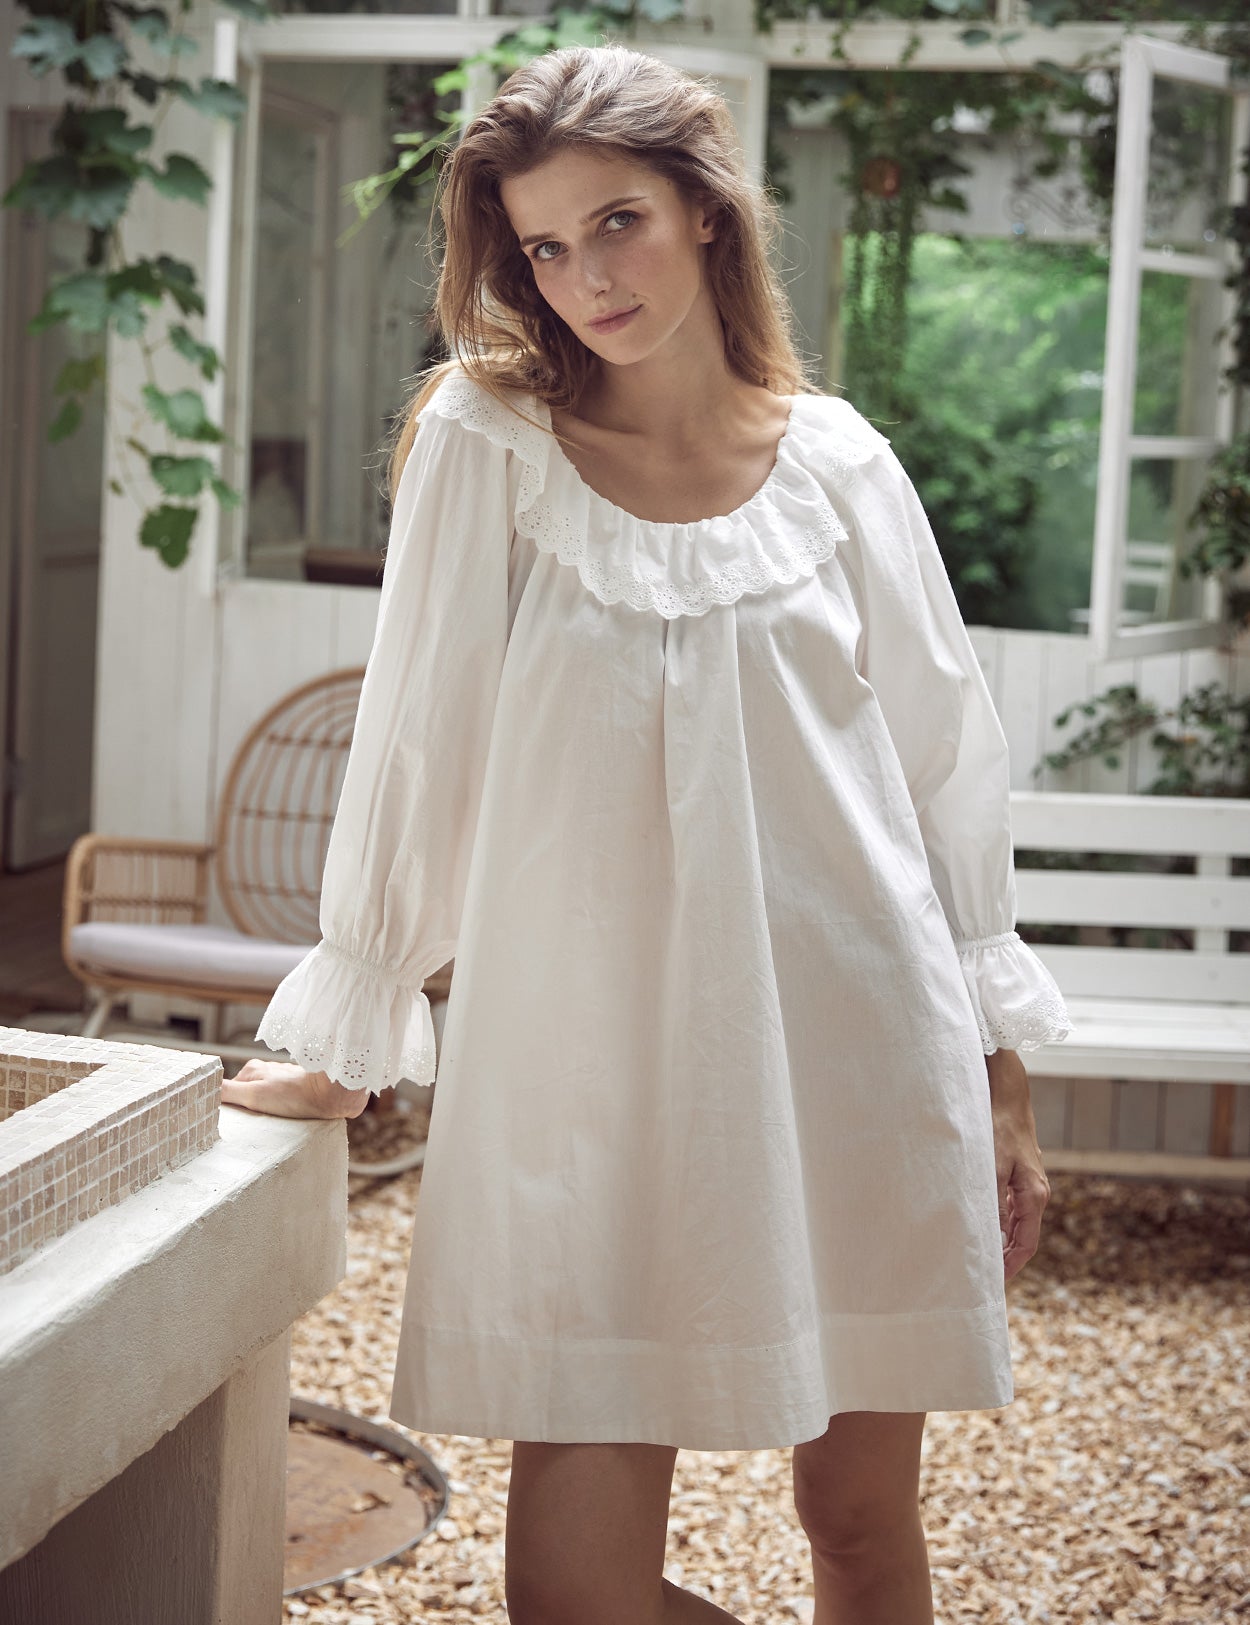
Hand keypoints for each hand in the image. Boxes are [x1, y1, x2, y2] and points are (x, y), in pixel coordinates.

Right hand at [220, 1058, 370, 1119]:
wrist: (333, 1095)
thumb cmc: (294, 1095)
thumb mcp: (254, 1095)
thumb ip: (228, 1092)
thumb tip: (203, 1091)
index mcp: (252, 1070)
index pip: (228, 1091)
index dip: (227, 1107)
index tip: (229, 1122)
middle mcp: (267, 1071)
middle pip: (246, 1094)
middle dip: (246, 1109)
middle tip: (249, 1126)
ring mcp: (284, 1079)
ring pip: (264, 1098)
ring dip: (264, 1111)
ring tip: (267, 1124)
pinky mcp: (299, 1089)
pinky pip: (281, 1102)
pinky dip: (278, 1111)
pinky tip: (284, 1119)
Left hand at [985, 1048, 1049, 1281]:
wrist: (1006, 1095)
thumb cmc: (999, 1128)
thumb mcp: (992, 1168)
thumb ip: (993, 1204)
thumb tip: (993, 1239)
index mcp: (1034, 1196)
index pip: (1026, 1244)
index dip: (1011, 1266)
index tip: (994, 1284)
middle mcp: (1035, 1194)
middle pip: (1022, 1237)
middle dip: (1005, 1258)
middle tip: (982, 1277)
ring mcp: (1027, 1184)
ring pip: (1015, 1223)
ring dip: (999, 1240)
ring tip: (978, 1257)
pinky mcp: (1017, 1175)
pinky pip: (1009, 1207)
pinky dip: (996, 1221)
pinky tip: (980, 1226)